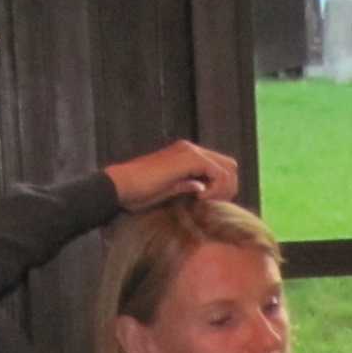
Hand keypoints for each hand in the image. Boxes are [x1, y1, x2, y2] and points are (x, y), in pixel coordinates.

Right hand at [103, 141, 239, 212]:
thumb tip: (204, 189)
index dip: (223, 188)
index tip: (209, 203)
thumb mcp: (171, 191)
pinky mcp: (189, 158)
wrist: (121, 187)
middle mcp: (190, 149)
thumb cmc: (139, 193)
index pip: (221, 167)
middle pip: (230, 165)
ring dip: (222, 189)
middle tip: (212, 203)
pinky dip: (215, 188)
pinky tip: (199, 197)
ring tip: (204, 200)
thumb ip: (188, 186)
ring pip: (228, 168)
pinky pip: (218, 173)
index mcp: (186, 155)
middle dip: (228, 187)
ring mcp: (190, 151)